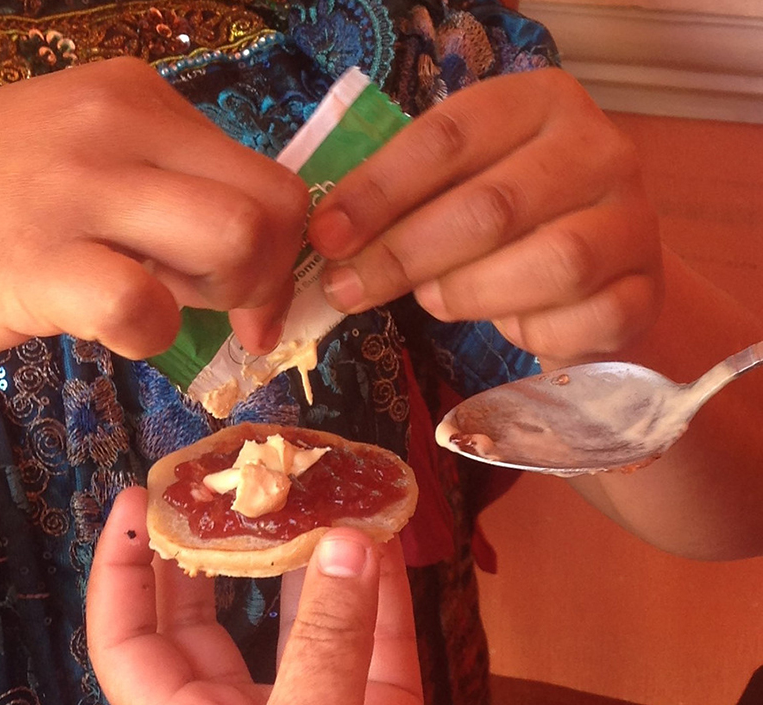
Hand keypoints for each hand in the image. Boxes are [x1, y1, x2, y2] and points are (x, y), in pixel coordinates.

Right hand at [0, 57, 307, 367]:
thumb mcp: (62, 156)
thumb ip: (149, 182)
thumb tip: (236, 250)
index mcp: (129, 92)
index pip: (263, 168)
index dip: (276, 247)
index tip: (245, 297)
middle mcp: (114, 121)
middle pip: (273, 204)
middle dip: (268, 278)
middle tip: (220, 316)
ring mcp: (76, 187)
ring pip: (237, 240)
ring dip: (222, 301)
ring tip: (158, 311)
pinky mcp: (37, 260)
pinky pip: (146, 305)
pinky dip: (148, 336)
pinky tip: (106, 330)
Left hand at [86, 487, 462, 704]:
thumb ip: (328, 639)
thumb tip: (345, 541)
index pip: (127, 639)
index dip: (118, 571)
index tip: (131, 502)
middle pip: (204, 617)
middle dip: (208, 551)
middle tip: (221, 484)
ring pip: (297, 620)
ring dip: (306, 560)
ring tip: (310, 490)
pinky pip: (376, 640)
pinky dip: (382, 592)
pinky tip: (384, 536)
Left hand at [311, 68, 661, 365]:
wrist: (595, 272)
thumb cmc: (503, 224)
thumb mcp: (453, 189)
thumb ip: (400, 201)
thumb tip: (327, 239)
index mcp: (537, 103)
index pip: (449, 137)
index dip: (378, 190)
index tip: (326, 236)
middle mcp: (597, 149)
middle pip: (491, 206)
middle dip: (403, 255)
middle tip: (347, 288)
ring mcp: (633, 220)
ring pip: (550, 263)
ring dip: (467, 292)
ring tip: (432, 300)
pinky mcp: (645, 291)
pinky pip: (580, 321)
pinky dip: (529, 334)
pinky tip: (507, 326)